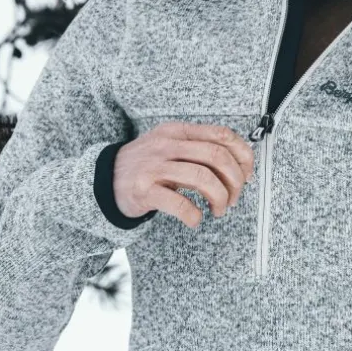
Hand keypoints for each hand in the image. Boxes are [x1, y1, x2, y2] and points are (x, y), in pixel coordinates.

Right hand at [113, 121, 255, 228]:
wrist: (103, 181)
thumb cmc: (147, 166)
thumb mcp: (171, 146)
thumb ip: (200, 149)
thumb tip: (240, 164)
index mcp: (178, 131)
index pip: (222, 135)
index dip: (243, 155)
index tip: (248, 175)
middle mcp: (167, 144)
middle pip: (216, 156)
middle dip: (234, 180)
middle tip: (234, 198)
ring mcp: (154, 166)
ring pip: (202, 177)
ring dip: (220, 198)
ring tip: (219, 210)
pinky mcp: (144, 190)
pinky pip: (178, 203)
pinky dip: (194, 214)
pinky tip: (195, 219)